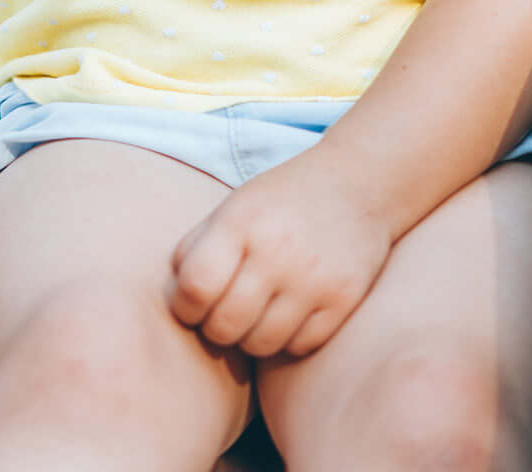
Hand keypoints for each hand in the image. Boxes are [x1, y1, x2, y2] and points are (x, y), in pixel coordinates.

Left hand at [167, 154, 396, 358]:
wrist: (358, 183)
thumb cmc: (281, 200)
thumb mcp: (233, 208)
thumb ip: (195, 248)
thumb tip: (174, 298)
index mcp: (241, 223)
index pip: (195, 287)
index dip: (184, 307)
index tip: (191, 305)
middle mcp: (277, 251)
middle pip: (225, 326)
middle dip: (215, 329)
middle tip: (223, 315)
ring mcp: (313, 278)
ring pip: (261, 344)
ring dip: (250, 338)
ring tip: (255, 315)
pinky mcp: (343, 299)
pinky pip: (299, 346)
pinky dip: (288, 339)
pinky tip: (288, 314)